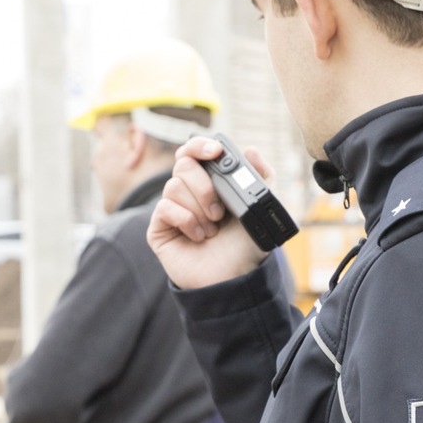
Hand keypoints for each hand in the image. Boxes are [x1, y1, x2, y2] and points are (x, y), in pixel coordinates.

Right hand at [147, 136, 272, 289]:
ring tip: (212, 230)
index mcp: (210, 182)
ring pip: (174, 186)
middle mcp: (188, 192)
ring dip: (199, 209)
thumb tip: (250, 149)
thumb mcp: (263, 208)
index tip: (215, 152)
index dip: (200, 145)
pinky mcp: (159, 228)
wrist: (234, 277)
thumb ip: (263, 177)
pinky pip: (166, 208)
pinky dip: (187, 220)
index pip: (194, 151)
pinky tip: (198, 236)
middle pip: (183, 164)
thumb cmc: (246, 246)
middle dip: (205, 186)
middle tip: (219, 211)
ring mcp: (172, 209)